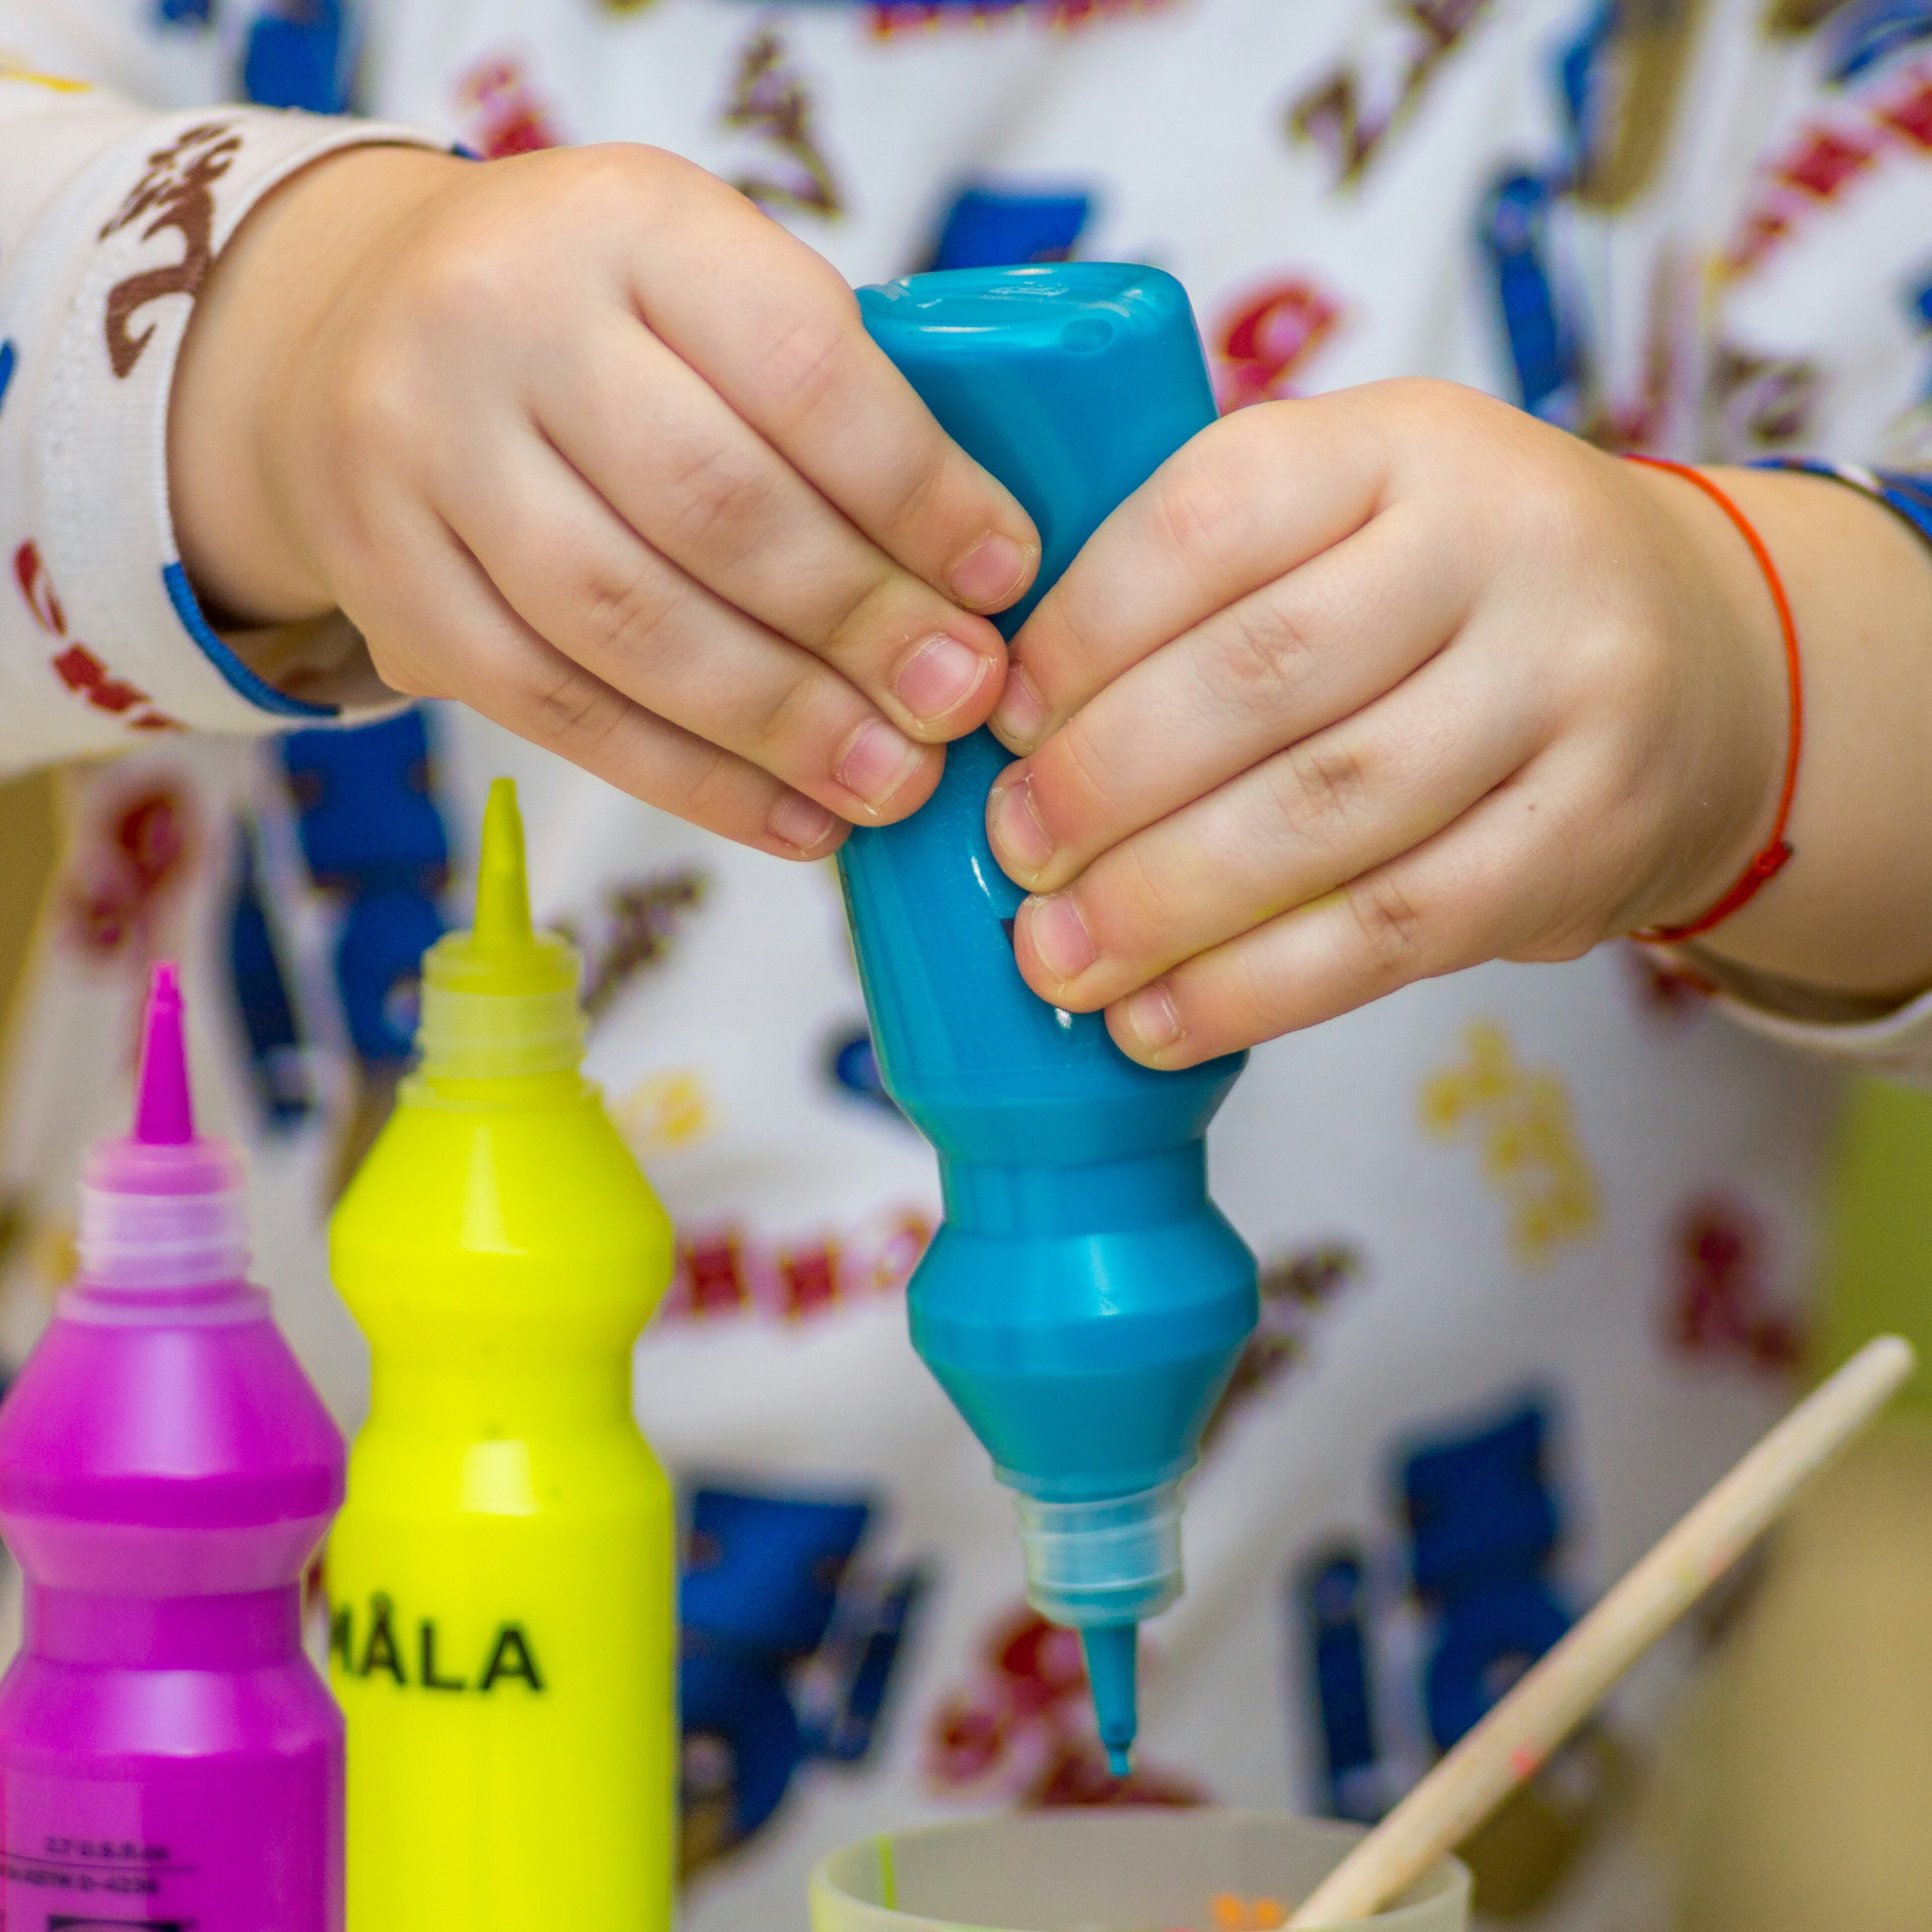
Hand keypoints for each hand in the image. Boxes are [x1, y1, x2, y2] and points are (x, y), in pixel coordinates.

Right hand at [170, 144, 1037, 858]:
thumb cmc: (597, 323)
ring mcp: (422, 451)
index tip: (1001, 577)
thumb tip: (973, 583)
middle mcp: (504, 318)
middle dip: (860, 625)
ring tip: (891, 781)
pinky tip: (793, 821)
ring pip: (628, 623)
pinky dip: (691, 782)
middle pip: (714, 506)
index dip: (916, 489)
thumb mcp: (704, 286)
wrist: (349, 328)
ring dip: (784, 725)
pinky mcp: (387, 581)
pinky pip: (554, 709)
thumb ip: (824, 398)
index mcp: (628, 221)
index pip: (799, 364)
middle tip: (962, 703)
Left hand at [982, 379, 1803, 1066]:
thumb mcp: (1356, 518)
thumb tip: (1012, 724)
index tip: (1002, 721)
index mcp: (1403, 440)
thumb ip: (1209, 584)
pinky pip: (1395, 927)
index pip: (1210, 517)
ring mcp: (1566, 688)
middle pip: (1261, 676)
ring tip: (1058, 957)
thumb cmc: (1456, 598)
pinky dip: (1258, 988)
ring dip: (1163, 904)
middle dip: (1105, 782)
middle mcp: (1503, 542)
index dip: (1083, 631)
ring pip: (1324, 814)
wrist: (1704, 662)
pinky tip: (1160, 1023)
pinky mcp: (1590, 833)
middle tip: (1014, 855)